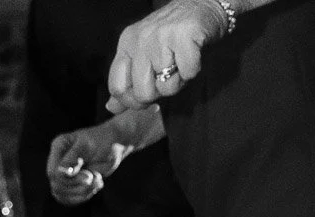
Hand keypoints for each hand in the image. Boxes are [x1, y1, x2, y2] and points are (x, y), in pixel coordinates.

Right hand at [47, 123, 132, 205]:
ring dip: (82, 192)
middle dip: (78, 185)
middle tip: (95, 176)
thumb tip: (62, 172)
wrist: (112, 147)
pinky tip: (95, 186)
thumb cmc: (102, 141)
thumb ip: (72, 157)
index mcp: (59, 147)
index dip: (68, 179)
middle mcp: (56, 161)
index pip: (53, 172)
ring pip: (61, 195)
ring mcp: (61, 175)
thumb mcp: (88, 146)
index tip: (88, 174)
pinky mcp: (67, 186)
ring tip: (98, 180)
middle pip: (57, 186)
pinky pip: (68, 200)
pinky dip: (83, 196)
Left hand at [107, 0, 229, 112]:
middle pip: (142, 93)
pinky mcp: (183, 36)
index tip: (146, 97)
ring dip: (178, 81)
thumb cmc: (172, 36)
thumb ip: (127, 82)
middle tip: (168, 74)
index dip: (132, 101)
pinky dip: (193, 71)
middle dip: (159, 93)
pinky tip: (192, 54)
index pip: (117, 87)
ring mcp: (161, 36)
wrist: (203, 4)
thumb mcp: (143, 55)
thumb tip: (112, 107)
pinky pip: (187, 74)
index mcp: (126, 44)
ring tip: (181, 61)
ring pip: (166, 87)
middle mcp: (140, 39)